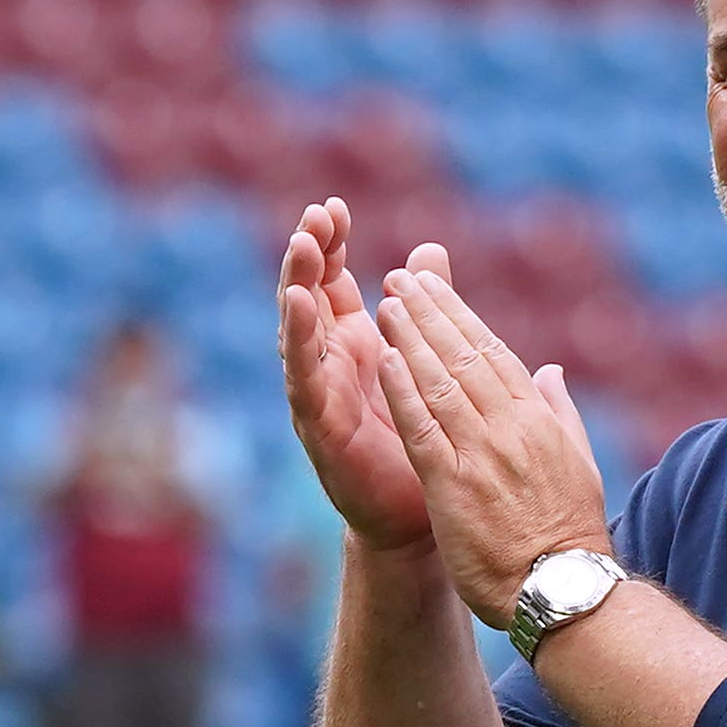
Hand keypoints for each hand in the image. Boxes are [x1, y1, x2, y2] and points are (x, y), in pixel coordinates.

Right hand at [276, 201, 434, 556]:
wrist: (418, 519)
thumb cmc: (421, 443)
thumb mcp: (424, 362)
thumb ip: (424, 308)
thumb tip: (429, 251)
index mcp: (354, 344)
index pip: (332, 281)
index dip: (330, 245)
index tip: (334, 207)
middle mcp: (329, 363)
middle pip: (307, 294)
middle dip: (308, 253)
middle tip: (316, 214)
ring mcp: (319, 393)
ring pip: (297, 329)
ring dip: (297, 285)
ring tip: (302, 245)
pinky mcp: (319, 425)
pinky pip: (304, 375)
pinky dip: (299, 338)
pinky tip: (299, 303)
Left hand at [368, 265, 614, 629]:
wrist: (566, 591)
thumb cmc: (570, 535)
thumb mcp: (578, 464)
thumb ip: (562, 413)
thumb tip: (552, 372)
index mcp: (539, 421)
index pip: (495, 354)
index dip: (461, 316)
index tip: (435, 287)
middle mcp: (511, 428)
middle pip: (465, 356)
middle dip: (431, 312)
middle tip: (401, 278)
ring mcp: (482, 454)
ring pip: (441, 382)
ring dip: (412, 338)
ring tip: (386, 304)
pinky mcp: (454, 486)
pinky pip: (424, 428)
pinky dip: (404, 391)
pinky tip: (384, 360)